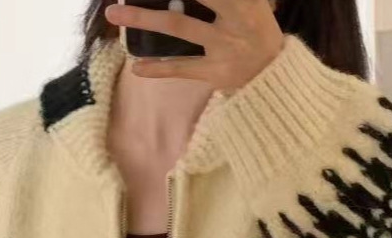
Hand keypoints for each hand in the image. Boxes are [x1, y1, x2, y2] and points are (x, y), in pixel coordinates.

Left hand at [104, 0, 284, 94]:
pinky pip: (181, 69)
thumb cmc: (259, 31)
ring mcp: (221, 48)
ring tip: (114, 14)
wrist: (277, 76)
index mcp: (243, 2)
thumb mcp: (254, 4)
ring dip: (143, 19)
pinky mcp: (214, 73)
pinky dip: (158, 68)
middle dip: (156, 0)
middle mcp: (232, 21)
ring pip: (178, 27)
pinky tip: (136, 67)